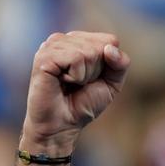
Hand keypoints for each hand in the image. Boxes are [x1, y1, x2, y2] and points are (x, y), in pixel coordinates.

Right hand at [21, 31, 130, 155]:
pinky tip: (62, 82)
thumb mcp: (112, 83)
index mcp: (78, 40)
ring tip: (69, 83)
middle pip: (101, 46)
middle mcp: (64, 39)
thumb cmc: (83, 103)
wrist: (61, 126)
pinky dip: (76, 76)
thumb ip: (120, 63)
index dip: (109, 64)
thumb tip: (110, 48)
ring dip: (85, 75)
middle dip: (96, 71)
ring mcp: (51, 46)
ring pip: (89, 51)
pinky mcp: (44, 57)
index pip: (110, 40)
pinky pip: (76, 58)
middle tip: (79, 84)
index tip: (92, 79)